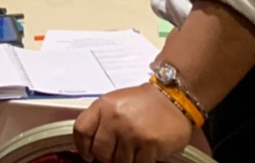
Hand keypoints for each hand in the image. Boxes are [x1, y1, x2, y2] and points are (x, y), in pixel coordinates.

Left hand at [73, 83, 193, 162]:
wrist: (173, 97)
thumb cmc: (144, 102)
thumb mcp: (116, 103)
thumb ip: (101, 120)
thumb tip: (90, 145)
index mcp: (103, 106)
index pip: (81, 130)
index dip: (82, 147)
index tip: (88, 155)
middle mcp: (115, 118)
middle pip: (100, 152)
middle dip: (107, 158)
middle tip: (115, 155)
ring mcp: (132, 132)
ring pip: (119, 162)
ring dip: (125, 161)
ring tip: (133, 151)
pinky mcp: (149, 143)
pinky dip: (141, 162)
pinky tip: (145, 153)